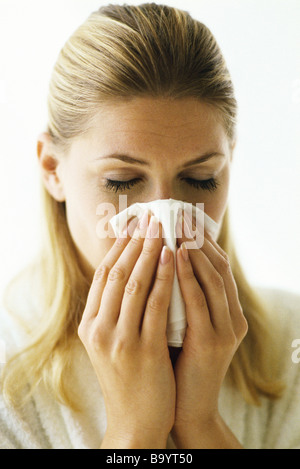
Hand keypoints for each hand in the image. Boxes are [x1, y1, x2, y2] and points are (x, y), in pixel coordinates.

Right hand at [78, 213, 175, 447]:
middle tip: (150, 216)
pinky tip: (173, 257)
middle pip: (117, 272)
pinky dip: (164, 277)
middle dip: (135, 241)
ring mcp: (119, 339)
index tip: (134, 224)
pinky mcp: (143, 350)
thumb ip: (115, 311)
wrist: (135, 421)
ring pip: (134, 283)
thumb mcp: (112, 343)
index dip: (119, 245)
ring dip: (150, 251)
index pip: (103, 274)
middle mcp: (98, 329)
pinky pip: (156, 304)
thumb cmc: (128, 378)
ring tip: (163, 228)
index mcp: (89, 325)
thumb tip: (130, 272)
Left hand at [171, 212, 247, 445]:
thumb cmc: (176, 361)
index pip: (216, 266)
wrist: (184, 407)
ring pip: (213, 278)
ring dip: (194, 248)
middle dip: (197, 237)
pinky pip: (200, 300)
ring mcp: (225, 330)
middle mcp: (232, 317)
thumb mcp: (180, 323)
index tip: (180, 218)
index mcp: (226, 312)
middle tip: (178, 213)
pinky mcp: (213, 342)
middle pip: (218, 265)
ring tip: (176, 225)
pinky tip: (175, 254)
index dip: (200, 239)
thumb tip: (157, 261)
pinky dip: (188, 274)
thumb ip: (176, 296)